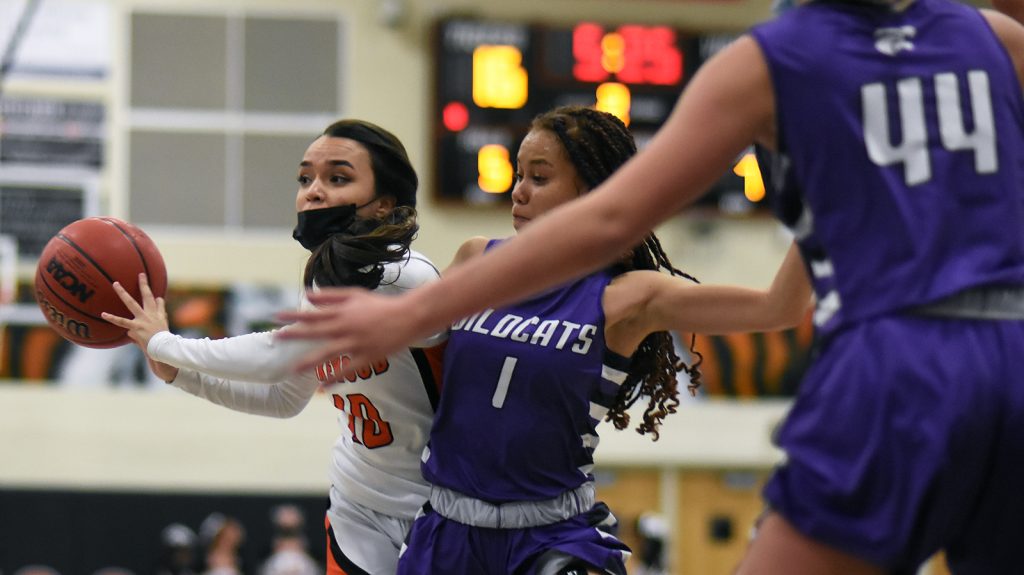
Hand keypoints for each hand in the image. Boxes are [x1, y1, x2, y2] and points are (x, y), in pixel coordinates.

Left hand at [102, 273, 179, 382]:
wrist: (164, 349)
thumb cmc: (164, 343)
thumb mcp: (164, 331)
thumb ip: (161, 320)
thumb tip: (160, 315)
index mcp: (159, 316)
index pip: (158, 303)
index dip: (155, 297)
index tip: (153, 291)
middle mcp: (151, 315)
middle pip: (147, 296)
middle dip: (144, 285)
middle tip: (140, 274)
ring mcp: (143, 319)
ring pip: (131, 303)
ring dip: (123, 293)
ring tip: (116, 284)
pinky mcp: (136, 327)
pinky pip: (121, 321)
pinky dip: (112, 317)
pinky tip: (103, 314)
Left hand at [276, 288, 425, 371]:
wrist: (409, 316)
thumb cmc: (381, 305)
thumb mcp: (356, 294)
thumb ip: (331, 295)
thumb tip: (307, 295)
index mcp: (343, 311)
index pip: (314, 313)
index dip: (295, 315)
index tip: (276, 317)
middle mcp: (347, 326)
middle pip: (316, 332)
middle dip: (295, 335)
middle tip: (277, 338)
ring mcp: (357, 342)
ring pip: (329, 353)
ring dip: (310, 361)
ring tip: (293, 369)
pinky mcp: (368, 356)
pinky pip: (349, 369)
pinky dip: (336, 377)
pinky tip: (324, 386)